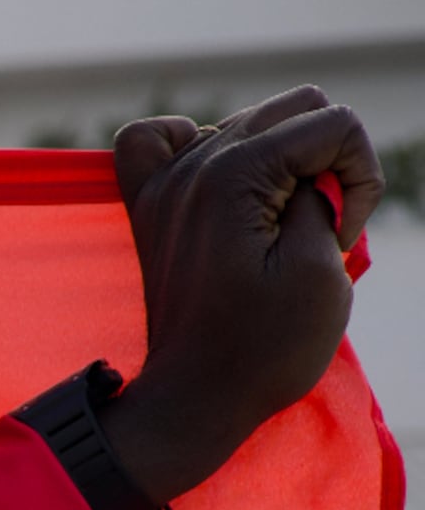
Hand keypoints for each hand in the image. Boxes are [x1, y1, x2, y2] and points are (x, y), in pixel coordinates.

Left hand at [98, 87, 381, 504]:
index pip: (335, 123)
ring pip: (248, 122)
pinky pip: (158, 139)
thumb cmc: (265, 346)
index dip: (360, 178)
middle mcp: (189, 167)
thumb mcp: (320, 265)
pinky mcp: (150, 207)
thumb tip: (307, 166)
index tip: (341, 237)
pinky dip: (198, 146)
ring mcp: (163, 184)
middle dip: (327, 162)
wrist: (195, 401)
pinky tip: (226, 184)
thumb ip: (322, 192)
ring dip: (282, 162)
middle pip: (295, 109)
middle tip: (317, 228)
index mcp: (232, 174)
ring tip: (280, 223)